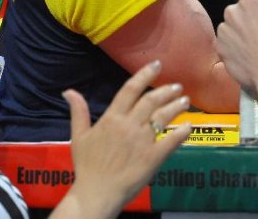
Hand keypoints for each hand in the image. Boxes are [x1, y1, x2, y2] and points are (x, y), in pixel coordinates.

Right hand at [55, 60, 190, 217]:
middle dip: (167, 90)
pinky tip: (189, 126)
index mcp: (112, 118)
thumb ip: (78, 112)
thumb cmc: (87, 165)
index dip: (145, 74)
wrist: (96, 192)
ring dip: (176, 106)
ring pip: (163, 116)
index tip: (157, 64)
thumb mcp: (78, 136)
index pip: (131, 89)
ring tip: (185, 100)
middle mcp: (129, 125)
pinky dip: (182, 132)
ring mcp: (143, 140)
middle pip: (151, 100)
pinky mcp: (154, 156)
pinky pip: (172, 140)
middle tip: (178, 86)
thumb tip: (69, 91)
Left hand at [216, 0, 257, 91]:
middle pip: (241, 12)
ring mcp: (224, 29)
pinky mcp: (219, 47)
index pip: (254, 0)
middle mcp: (232, 10)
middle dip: (250, 21)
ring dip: (241, 35)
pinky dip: (234, 48)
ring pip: (232, 28)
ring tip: (257, 47)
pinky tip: (248, 55)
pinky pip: (226, 43)